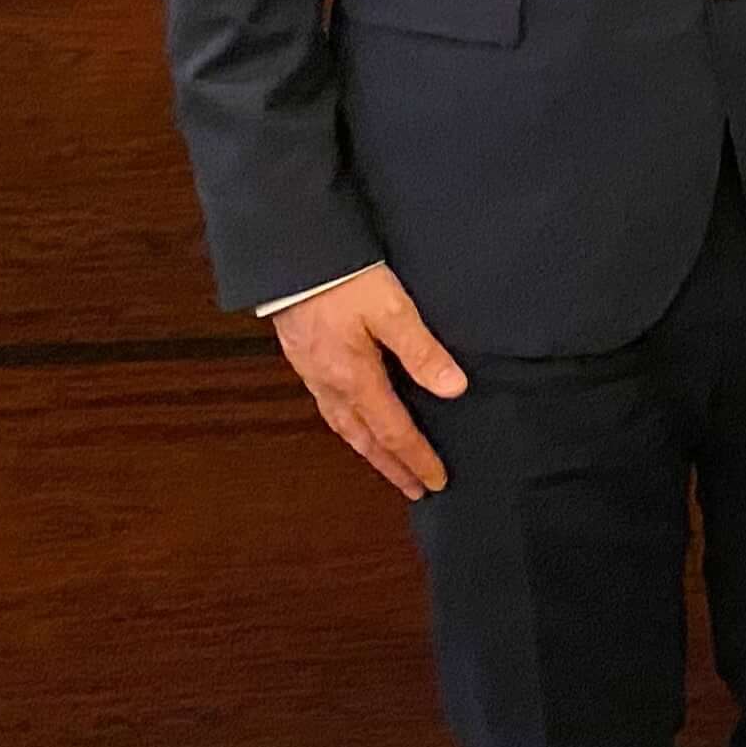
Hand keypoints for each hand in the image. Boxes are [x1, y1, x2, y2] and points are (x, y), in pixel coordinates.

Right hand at [269, 265, 466, 501]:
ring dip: (369, 450)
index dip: (416, 458)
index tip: (436, 481)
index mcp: (354, 379)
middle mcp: (331, 385)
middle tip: (414, 488)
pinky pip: (331, 408)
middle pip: (366, 438)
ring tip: (389, 465)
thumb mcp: (392, 310)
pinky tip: (356, 422)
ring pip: (345, 426)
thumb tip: (454, 389)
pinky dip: (350, 426)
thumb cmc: (343, 280)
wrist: (291, 258)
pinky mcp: (306, 360)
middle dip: (392, 466)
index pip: (393, 431)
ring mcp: (314, 375)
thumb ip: (422, 351)